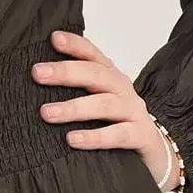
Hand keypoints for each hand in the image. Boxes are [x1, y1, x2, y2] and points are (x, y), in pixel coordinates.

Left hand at [31, 29, 175, 189]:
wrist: (158, 154)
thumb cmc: (118, 125)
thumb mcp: (98, 102)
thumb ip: (76, 90)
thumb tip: (35, 82)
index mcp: (110, 77)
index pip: (93, 55)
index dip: (75, 45)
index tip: (54, 39)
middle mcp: (123, 90)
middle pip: (96, 75)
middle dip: (65, 72)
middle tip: (38, 73)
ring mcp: (134, 112)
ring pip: (104, 104)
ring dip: (74, 108)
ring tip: (46, 113)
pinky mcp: (142, 136)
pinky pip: (118, 135)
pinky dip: (95, 137)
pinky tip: (73, 139)